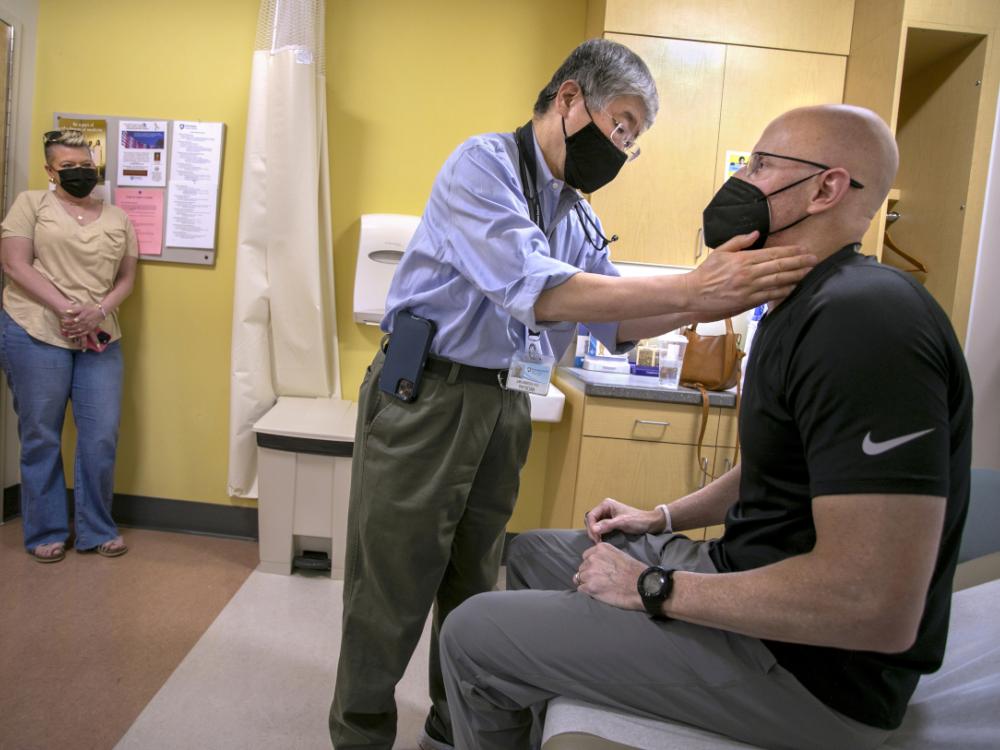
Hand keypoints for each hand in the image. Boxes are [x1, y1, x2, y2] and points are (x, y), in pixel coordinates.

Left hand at [60, 302, 103, 337]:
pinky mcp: (90, 330)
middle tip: (62, 327)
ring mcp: (88, 327)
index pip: (73, 320)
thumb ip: (75, 310)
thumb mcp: (83, 308)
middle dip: (68, 327)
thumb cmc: (90, 309)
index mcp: (83, 317)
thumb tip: (67, 311)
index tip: (62, 321)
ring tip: (65, 331)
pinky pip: (83, 334)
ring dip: (71, 332)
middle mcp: (86, 323)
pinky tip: (72, 336)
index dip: (67, 321)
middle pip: (75, 326)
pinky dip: (77, 335)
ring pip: (78, 331)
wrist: (100, 312)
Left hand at [573, 543, 645, 609]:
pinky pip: (581, 589)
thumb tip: (597, 565)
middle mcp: (592, 558)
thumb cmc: (635, 572)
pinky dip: (588, 592)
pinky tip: (598, 593)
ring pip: (580, 578)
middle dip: (589, 574)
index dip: (593, 565)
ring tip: (601, 588)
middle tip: (602, 581)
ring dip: (587, 583)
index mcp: (600, 548)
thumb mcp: (619, 555)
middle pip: (582, 568)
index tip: (601, 571)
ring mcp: (589, 573)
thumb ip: (605, 557)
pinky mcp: (589, 587)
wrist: (643, 586)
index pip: (586, 557)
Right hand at [584, 497, 663, 543]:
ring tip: (599, 542)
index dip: (591, 527)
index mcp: (606, 504)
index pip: (591, 516)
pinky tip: (602, 540)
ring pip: (595, 524)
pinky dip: (599, 534)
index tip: (596, 538)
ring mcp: (607, 515)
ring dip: (595, 533)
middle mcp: (605, 508)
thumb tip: (593, 529)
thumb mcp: (622, 522)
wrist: (650, 523)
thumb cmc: (637, 520)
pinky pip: (600, 528)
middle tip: (597, 542)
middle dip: (592, 531)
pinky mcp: (610, 522)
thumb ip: (607, 525)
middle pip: (591, 520)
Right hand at [684, 232, 815, 315]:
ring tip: (809, 272)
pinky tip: (794, 288)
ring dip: (796, 276)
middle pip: (780, 266)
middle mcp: (749, 273)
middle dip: (799, 262)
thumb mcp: (720, 251)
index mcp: (743, 259)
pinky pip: (770, 295)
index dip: (790, 251)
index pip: (772, 253)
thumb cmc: (706, 273)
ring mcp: (749, 288)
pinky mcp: (747, 301)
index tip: (803, 249)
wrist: (694, 294)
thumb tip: (756, 233)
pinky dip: (783, 291)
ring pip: (778, 280)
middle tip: (814, 259)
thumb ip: (739, 241)